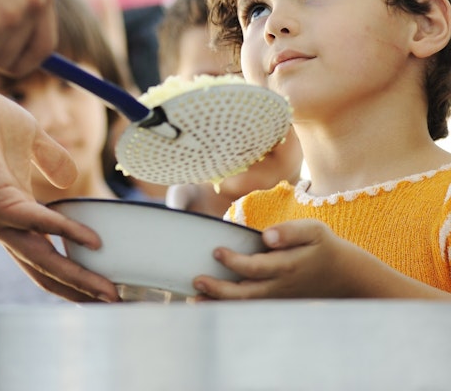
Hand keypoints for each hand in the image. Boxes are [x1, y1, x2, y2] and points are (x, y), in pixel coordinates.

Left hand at [0, 86, 119, 302]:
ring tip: (107, 291)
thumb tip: (70, 179)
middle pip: (47, 273)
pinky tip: (92, 241)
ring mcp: (1, 218)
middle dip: (81, 292)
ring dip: (78, 279)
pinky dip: (67, 233)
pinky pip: (38, 224)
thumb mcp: (32, 141)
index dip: (74, 275)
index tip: (105, 286)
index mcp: (17, 213)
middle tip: (115, 306)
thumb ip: (52, 160)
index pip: (47, 257)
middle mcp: (7, 225)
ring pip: (44, 261)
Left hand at [192, 219, 395, 299]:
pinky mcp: (276, 303)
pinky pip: (250, 309)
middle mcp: (280, 287)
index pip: (257, 267)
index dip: (235, 262)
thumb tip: (268, 236)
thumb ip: (290, 231)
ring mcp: (278, 298)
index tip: (216, 251)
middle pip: (246, 293)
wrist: (345, 277)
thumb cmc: (324, 247)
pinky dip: (229, 309)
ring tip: (194, 300)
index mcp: (288, 266)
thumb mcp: (314, 230)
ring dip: (219, 304)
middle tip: (196, 280)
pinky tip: (210, 305)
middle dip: (219, 289)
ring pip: (246, 306)